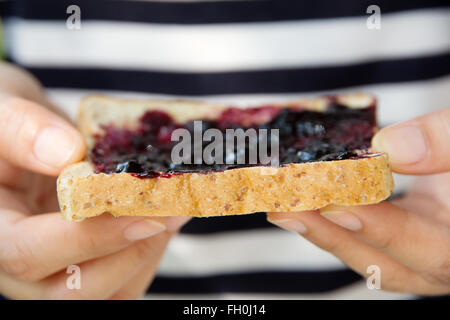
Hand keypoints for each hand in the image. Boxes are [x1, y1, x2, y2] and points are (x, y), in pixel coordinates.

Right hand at [0, 62, 190, 298]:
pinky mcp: (84, 263)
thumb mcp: (2, 110)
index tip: (139, 212)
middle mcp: (21, 265)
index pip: (29, 254)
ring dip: (148, 253)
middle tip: (170, 211)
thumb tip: (70, 153)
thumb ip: (23, 130)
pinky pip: (121, 281)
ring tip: (178, 210)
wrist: (20, 137)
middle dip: (130, 252)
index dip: (87, 238)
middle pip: (74, 290)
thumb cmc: (5, 126)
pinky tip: (168, 219)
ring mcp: (56, 268)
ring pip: (106, 290)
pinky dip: (149, 255)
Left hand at [268, 108, 449, 294]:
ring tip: (281, 207)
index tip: (339, 204)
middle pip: (390, 264)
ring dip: (324, 232)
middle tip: (285, 209)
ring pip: (373, 255)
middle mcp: (447, 255)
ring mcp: (426, 247)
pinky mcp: (409, 232)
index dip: (386, 231)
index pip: (434, 250)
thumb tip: (387, 147)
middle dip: (335, 237)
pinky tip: (305, 202)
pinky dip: (334, 220)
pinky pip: (367, 236)